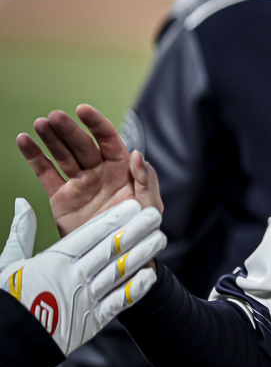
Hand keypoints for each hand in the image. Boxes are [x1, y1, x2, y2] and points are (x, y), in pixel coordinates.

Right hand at [0, 198, 165, 355]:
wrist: (10, 342)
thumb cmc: (10, 297)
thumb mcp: (12, 262)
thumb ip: (23, 232)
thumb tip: (23, 204)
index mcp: (53, 261)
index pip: (90, 235)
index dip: (115, 219)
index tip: (133, 206)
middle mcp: (73, 277)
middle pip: (111, 249)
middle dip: (136, 230)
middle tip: (155, 216)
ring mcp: (84, 299)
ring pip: (119, 271)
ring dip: (143, 254)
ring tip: (160, 239)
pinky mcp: (91, 321)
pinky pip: (118, 302)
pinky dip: (135, 288)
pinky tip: (151, 275)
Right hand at [17, 104, 162, 235]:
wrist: (118, 256)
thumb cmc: (138, 227)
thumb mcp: (150, 205)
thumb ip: (146, 180)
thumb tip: (137, 155)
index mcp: (121, 168)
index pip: (108, 139)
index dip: (96, 124)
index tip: (83, 110)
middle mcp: (98, 171)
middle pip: (81, 145)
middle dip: (68, 130)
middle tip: (54, 116)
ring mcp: (79, 183)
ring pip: (62, 155)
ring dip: (50, 139)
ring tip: (40, 123)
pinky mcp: (61, 198)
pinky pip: (46, 174)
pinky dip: (34, 158)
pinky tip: (25, 141)